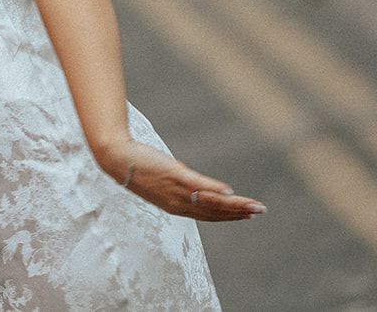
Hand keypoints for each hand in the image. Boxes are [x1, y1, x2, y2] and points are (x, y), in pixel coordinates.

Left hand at [102, 139, 263, 221]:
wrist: (116, 159)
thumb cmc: (137, 168)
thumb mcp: (161, 181)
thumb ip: (178, 185)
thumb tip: (192, 182)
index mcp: (175, 206)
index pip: (207, 215)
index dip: (228, 217)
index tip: (247, 216)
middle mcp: (177, 203)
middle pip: (213, 211)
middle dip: (238, 213)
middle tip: (259, 212)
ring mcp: (176, 189)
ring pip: (209, 201)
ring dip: (234, 204)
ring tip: (254, 206)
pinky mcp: (172, 174)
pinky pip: (196, 185)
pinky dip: (212, 189)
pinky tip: (228, 191)